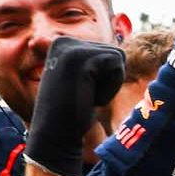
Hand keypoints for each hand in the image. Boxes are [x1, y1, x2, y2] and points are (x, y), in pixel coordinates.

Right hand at [25, 37, 124, 175]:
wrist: (54, 134)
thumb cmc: (72, 113)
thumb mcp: (84, 82)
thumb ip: (96, 65)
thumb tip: (119, 51)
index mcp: (63, 44)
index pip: (110, 52)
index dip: (106, 79)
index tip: (83, 92)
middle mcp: (64, 41)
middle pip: (116, 53)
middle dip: (109, 80)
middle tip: (85, 96)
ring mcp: (71, 47)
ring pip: (119, 58)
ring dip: (110, 84)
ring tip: (86, 95)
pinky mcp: (80, 58)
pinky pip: (117, 66)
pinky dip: (110, 87)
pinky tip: (89, 97)